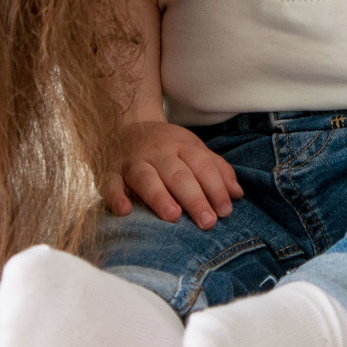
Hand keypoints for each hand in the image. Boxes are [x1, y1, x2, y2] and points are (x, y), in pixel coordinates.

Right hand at [103, 120, 242, 228]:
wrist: (126, 124)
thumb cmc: (167, 146)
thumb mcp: (193, 149)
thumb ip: (216, 169)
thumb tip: (237, 194)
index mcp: (182, 146)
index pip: (202, 166)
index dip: (215, 187)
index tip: (225, 211)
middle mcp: (158, 153)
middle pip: (178, 175)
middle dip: (194, 198)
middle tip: (208, 221)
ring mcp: (133, 162)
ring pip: (146, 178)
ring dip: (159, 197)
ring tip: (173, 216)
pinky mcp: (110, 172)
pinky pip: (111, 184)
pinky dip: (116, 196)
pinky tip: (125, 211)